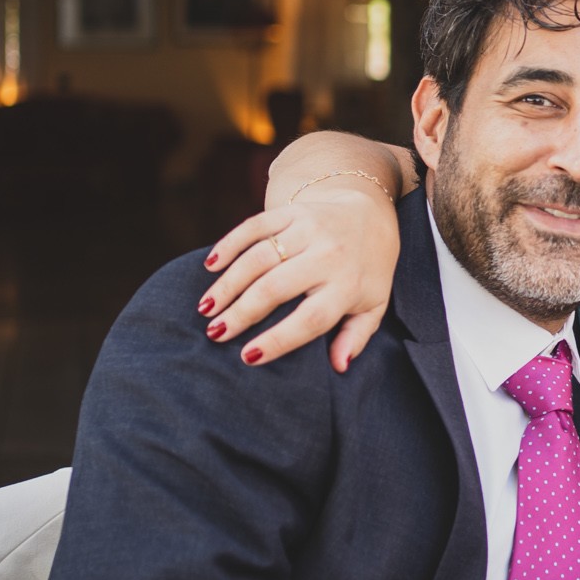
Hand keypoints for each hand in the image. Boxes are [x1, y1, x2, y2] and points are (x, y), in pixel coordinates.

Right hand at [197, 183, 398, 370]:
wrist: (371, 217)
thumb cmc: (366, 272)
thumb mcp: (372, 306)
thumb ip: (356, 337)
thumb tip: (338, 367)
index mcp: (349, 285)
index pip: (312, 319)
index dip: (279, 340)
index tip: (248, 356)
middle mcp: (329, 256)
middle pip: (277, 288)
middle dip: (241, 312)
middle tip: (215, 333)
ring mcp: (309, 230)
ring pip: (259, 258)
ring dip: (228, 284)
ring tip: (207, 307)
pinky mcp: (293, 212)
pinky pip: (255, 226)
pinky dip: (230, 244)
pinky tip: (210, 266)